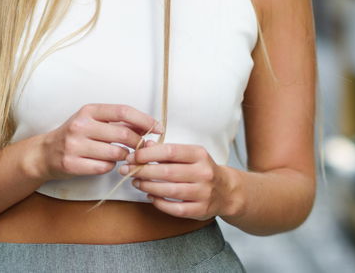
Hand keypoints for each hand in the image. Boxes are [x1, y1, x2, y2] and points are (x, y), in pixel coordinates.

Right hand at [38, 104, 161, 180]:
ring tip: (120, 155)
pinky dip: (109, 167)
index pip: (123, 111)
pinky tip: (104, 163)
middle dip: (138, 143)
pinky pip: (104, 167)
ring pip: (116, 153)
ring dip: (124, 157)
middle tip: (144, 148)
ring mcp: (74, 145)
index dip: (144, 120)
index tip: (158, 128)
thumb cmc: (76, 135)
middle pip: (123, 134)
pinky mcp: (72, 164)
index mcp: (88, 110)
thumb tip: (148, 127)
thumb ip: (117, 122)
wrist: (45, 153)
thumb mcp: (93, 121)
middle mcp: (80, 126)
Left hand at [120, 141, 234, 219]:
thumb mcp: (190, 155)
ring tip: (136, 182)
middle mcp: (203, 172)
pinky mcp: (200, 209)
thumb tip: (145, 144)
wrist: (226, 191)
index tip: (133, 155)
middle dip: (143, 171)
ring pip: (169, 190)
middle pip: (167, 172)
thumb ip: (168, 150)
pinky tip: (150, 197)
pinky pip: (175, 208)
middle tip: (127, 170)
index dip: (148, 153)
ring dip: (148, 186)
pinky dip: (160, 203)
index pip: (170, 151)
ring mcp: (203, 192)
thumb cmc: (202, 169)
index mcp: (199, 154)